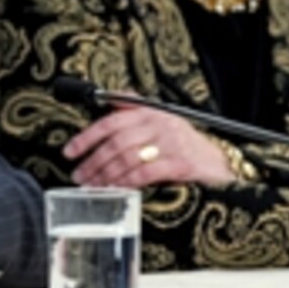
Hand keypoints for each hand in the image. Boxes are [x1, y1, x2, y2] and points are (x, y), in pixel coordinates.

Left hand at [62, 104, 233, 187]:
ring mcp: (170, 143)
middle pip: (116, 142)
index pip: (110, 121)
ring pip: (127, 159)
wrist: (219, 162)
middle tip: (78, 175)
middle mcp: (159, 124)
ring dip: (105, 175)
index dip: (87, 137)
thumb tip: (106, 98)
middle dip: (93, 161)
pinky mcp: (180, 163)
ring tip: (91, 187)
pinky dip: (126, 183)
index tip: (69, 151)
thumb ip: (134, 110)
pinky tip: (115, 189)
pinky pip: (145, 174)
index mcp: (150, 111)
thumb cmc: (184, 143)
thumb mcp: (161, 120)